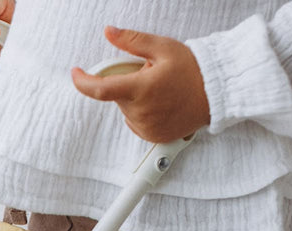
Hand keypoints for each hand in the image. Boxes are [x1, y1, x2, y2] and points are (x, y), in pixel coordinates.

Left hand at [71, 26, 209, 142]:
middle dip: (126, 83)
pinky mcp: (152, 136)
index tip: (76, 73)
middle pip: (117, 96)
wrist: (216, 93)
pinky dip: (142, 112)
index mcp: (140, 89)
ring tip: (160, 90)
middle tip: (149, 74)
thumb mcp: (163, 47)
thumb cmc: (192, 69)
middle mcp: (140, 112)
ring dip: (135, 98)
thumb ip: (132, 41)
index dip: (82, 82)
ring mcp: (146, 127)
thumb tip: (109, 32)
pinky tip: (161, 104)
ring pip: (126, 110)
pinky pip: (136, 123)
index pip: (100, 89)